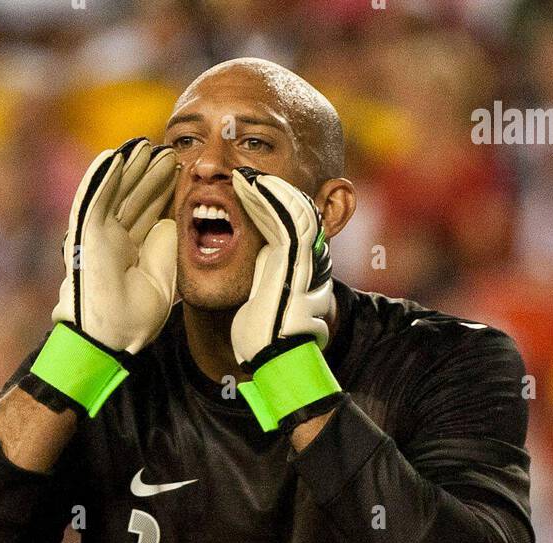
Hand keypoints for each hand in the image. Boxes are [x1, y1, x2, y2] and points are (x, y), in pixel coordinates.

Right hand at [53, 137, 177, 354]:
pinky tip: (115, 157)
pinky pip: (94, 200)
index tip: (179, 170)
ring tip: (146, 146)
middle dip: (148, 174)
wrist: (112, 338)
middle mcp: (112, 240)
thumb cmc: (134, 319)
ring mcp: (98, 236)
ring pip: (115, 194)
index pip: (146, 213)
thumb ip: (166, 248)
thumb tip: (171, 219)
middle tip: (167, 152)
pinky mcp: (86, 235)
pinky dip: (103, 177)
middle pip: (132, 199)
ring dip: (129, 169)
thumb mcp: (163, 278)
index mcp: (129, 251)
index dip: (161, 191)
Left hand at [230, 168, 333, 368]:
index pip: (291, 224)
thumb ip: (269, 279)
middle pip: (295, 210)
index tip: (248, 191)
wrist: (273, 356)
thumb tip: (262, 267)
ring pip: (289, 208)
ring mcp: (304, 256)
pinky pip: (282, 216)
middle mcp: (310, 259)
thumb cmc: (265, 338)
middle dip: (269, 190)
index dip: (271, 204)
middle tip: (244, 175)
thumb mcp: (267, 301)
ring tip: (242, 175)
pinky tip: (248, 185)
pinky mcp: (294, 258)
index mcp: (303, 268)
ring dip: (264, 188)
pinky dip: (265, 196)